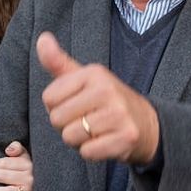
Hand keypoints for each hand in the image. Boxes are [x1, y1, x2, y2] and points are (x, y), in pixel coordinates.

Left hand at [37, 32, 158, 163]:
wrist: (147, 125)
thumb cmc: (107, 101)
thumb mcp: (84, 78)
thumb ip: (59, 62)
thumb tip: (42, 38)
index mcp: (94, 73)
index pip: (49, 98)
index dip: (58, 106)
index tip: (78, 105)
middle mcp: (107, 90)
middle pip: (57, 119)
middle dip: (67, 125)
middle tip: (88, 121)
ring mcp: (119, 114)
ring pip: (71, 137)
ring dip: (80, 140)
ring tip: (97, 131)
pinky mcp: (126, 137)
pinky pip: (88, 152)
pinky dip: (93, 152)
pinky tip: (106, 142)